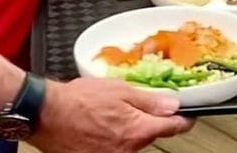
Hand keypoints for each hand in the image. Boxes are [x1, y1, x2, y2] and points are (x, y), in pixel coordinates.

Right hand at [33, 77, 192, 152]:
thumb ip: (150, 100)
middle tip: (135, 105)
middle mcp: (127, 151)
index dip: (184, 119)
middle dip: (149, 121)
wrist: (48, 115)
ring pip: (134, 143)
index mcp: (137, 131)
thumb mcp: (121, 90)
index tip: (189, 115)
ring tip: (112, 114)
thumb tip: (174, 104)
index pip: (173, 128)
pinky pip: (116, 149)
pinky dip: (114, 139)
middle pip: (151, 135)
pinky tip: (103, 126)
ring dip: (130, 130)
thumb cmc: (80, 100)